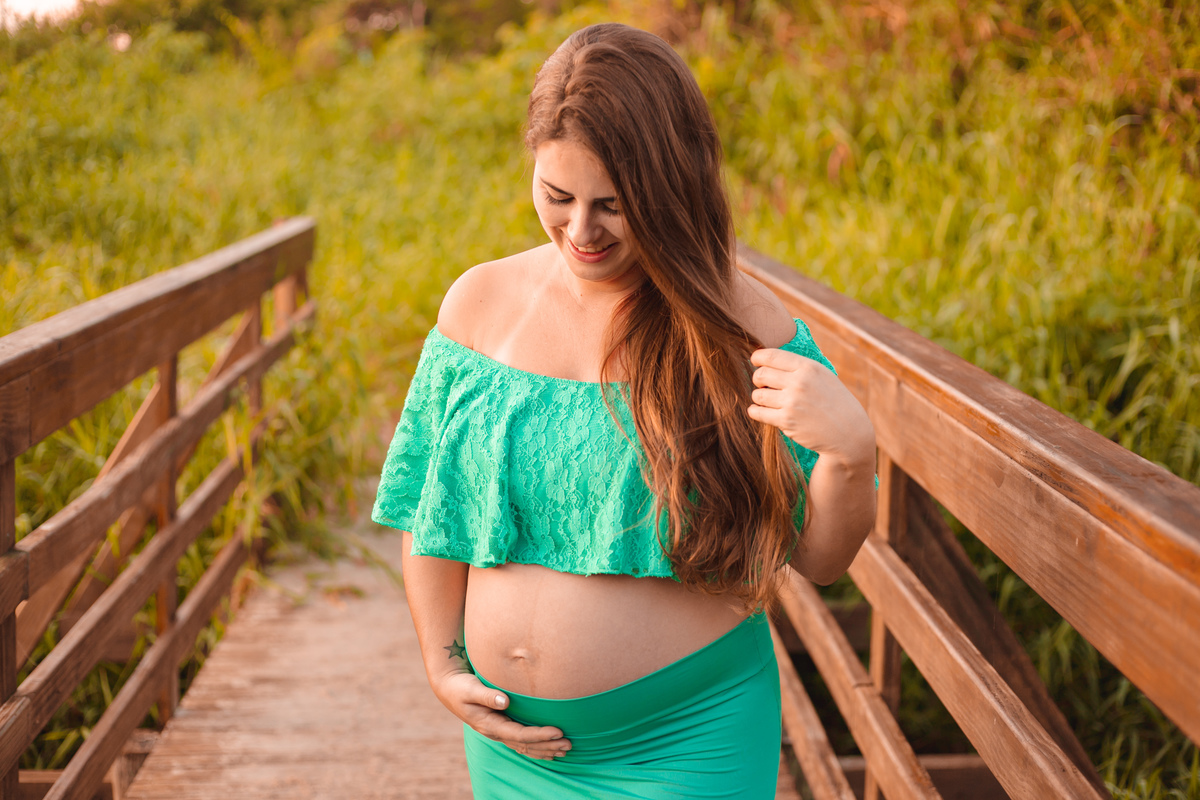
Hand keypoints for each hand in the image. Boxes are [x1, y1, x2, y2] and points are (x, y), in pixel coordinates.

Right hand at [433, 670, 572, 759]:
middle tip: (569, 744)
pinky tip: (549, 749)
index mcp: (489, 724)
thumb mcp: (470, 688)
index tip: (558, 731)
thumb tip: (505, 701)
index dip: (539, 735)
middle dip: (547, 745)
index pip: (519, 734)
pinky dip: (536, 746)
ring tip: (565, 750)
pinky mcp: (501, 727)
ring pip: (524, 746)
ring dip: (545, 749)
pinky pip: (521, 742)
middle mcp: (495, 732)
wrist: (448, 688)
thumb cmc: (460, 686)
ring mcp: (498, 731)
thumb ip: (487, 695)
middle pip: (525, 744)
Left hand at [747, 347, 873, 461]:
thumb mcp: (823, 375)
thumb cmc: (835, 402)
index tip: (755, 362)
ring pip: (757, 395)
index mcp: (808, 367)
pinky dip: (756, 411)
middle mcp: (799, 383)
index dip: (757, 358)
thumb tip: (768, 360)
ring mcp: (792, 403)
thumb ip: (799, 367)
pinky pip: (757, 412)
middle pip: (760, 375)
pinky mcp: (786, 421)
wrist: (849, 432)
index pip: (770, 355)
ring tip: (767, 400)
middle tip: (763, 385)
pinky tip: (762, 411)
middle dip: (758, 379)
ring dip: (758, 397)